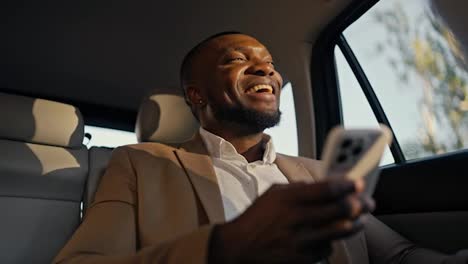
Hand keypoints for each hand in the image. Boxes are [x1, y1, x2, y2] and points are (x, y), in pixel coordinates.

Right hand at [209, 179, 374, 263]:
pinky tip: (330, 236)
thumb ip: (298, 189)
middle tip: (368, 201)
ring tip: (361, 218)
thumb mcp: (273, 194)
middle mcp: (296, 219)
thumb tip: (327, 185)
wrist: (239, 248)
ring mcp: (301, 241)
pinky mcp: (303, 259)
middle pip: (340, 210)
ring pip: (340, 231)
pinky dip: (332, 241)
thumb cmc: (257, 218)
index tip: (359, 183)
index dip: (347, 185)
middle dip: (360, 204)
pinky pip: (328, 249)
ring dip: (355, 223)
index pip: (326, 189)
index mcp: (288, 199)